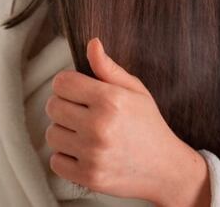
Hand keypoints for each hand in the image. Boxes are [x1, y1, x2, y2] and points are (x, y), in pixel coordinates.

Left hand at [44, 38, 210, 206]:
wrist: (167, 170)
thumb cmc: (149, 126)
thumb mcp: (135, 91)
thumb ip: (108, 68)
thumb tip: (92, 43)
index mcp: (110, 100)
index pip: (61, 82)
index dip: (67, 85)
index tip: (77, 92)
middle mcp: (99, 126)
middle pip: (52, 107)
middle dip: (64, 107)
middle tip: (82, 114)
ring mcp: (93, 154)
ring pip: (52, 134)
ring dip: (64, 133)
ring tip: (84, 134)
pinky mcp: (89, 177)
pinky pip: (56, 161)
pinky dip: (65, 158)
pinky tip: (83, 153)